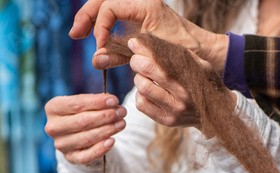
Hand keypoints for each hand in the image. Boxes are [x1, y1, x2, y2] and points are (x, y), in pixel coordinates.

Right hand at [44, 94, 126, 164]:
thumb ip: (97, 102)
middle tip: (122, 112)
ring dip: (107, 130)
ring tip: (122, 123)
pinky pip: (85, 157)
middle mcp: (54, 127)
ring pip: (86, 138)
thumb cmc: (83, 114)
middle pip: (82, 121)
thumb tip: (113, 102)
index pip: (76, 103)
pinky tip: (112, 141)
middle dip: (105, 116)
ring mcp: (61, 144)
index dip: (97, 102)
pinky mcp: (70, 157)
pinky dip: (100, 149)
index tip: (114, 100)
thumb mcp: (87, 104)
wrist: (79, 134)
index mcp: (54, 108)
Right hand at [70, 0, 227, 73]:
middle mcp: (141, 2)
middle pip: (103, 1)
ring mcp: (140, 8)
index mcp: (145, 4)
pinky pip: (116, 16)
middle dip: (87, 17)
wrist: (204, 51)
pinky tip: (98, 38)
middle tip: (75, 34)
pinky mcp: (141, 18)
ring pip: (107, 6)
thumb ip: (123, 57)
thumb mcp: (151, 55)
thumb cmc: (184, 53)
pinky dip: (105, 25)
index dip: (100, 26)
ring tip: (79, 34)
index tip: (100, 46)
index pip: (109, 7)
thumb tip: (96, 59)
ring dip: (92, 19)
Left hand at [127, 38, 199, 128]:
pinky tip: (150, 91)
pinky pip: (141, 105)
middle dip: (137, 63)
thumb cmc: (205, 83)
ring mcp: (172, 112)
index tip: (135, 43)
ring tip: (147, 77)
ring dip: (140, 79)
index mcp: (188, 82)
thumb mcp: (200, 65)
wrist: (218, 112)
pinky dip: (140, 95)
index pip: (155, 64)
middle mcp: (180, 99)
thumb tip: (150, 41)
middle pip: (145, 76)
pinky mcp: (166, 121)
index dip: (141, 51)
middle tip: (138, 59)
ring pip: (141, 90)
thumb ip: (179, 54)